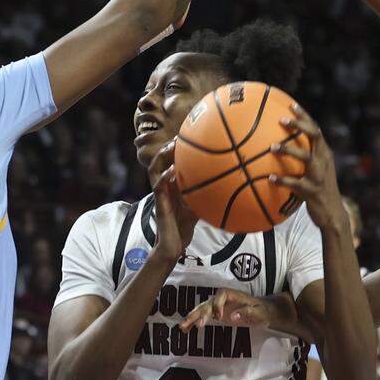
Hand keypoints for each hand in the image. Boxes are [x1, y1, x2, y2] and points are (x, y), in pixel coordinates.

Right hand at [149, 141, 199, 262]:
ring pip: (154, 170)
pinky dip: (165, 177)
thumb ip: (206, 193)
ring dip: (162, 157)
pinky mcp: (159, 204)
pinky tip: (173, 170)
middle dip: (167, 147)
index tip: (186, 136)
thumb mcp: (199, 204)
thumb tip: (226, 184)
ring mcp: (160, 194)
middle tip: (178, 137)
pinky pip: (158, 186)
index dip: (175, 148)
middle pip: (159, 161)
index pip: (169, 162)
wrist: (174, 244)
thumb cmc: (185, 225)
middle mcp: (163, 186)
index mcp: (171, 185)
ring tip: (171, 146)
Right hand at [182, 288, 273, 330]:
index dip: (218, 305)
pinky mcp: (214, 313)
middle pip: (208, 303)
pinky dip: (193, 322)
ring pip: (202, 309)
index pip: (221, 295)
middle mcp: (222, 298)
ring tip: (183, 327)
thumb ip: (247, 312)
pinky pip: (202, 316)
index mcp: (233, 294)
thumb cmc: (261, 310)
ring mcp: (217, 305)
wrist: (261, 311)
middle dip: (201, 313)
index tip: (218, 317)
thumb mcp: (259, 312)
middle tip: (198, 325)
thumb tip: (233, 316)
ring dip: (192, 318)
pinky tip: (184, 329)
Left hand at [269, 104, 345, 229]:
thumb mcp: (315, 172)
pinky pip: (296, 184)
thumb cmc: (318, 190)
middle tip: (281, 120)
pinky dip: (283, 180)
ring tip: (272, 147)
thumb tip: (278, 149)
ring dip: (289, 151)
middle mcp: (324, 161)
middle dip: (299, 125)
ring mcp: (319, 176)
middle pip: (314, 136)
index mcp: (324, 154)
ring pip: (306, 158)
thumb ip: (303, 159)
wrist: (333, 214)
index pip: (315, 129)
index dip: (304, 116)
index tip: (291, 105)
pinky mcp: (313, 191)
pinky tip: (270, 178)